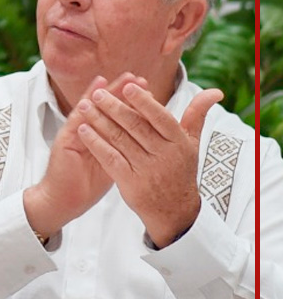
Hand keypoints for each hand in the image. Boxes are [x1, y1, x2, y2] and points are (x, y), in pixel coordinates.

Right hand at [23, 72, 145, 239]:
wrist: (64, 201)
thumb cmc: (87, 185)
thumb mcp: (112, 165)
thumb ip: (123, 150)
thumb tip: (146, 142)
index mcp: (103, 137)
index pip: (119, 116)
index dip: (133, 103)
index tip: (148, 90)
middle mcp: (89, 131)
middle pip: (106, 107)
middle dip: (121, 92)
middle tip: (136, 77)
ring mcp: (75, 133)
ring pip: (91, 109)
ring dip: (103, 93)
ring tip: (114, 79)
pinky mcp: (65, 140)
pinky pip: (76, 122)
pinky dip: (83, 108)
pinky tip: (90, 97)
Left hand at [76, 81, 223, 247]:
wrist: (176, 212)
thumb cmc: (180, 168)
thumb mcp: (192, 143)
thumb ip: (197, 115)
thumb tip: (216, 92)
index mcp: (179, 143)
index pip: (161, 118)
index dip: (144, 102)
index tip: (128, 86)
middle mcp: (165, 156)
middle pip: (136, 127)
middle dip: (114, 108)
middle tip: (97, 94)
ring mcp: (147, 171)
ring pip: (120, 140)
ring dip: (100, 121)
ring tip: (84, 106)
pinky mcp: (131, 183)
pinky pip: (110, 159)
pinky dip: (96, 143)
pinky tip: (83, 130)